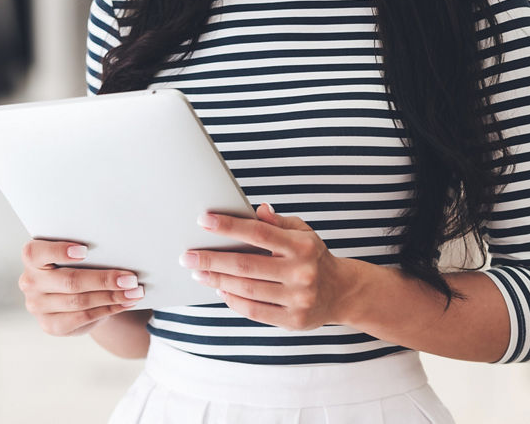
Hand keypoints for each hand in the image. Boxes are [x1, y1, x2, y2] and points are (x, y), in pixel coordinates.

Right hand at [18, 239, 145, 336]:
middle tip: (130, 278)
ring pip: (79, 301)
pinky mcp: (51, 325)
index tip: (86, 250)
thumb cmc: (76, 264)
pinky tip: (125, 303)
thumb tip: (119, 250)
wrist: (71, 293)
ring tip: (134, 292)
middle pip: (69, 280)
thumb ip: (85, 251)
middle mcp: (29, 282)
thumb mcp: (75, 254)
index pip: (37, 253)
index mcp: (32, 257)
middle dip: (103, 279)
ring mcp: (37, 306)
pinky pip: (83, 317)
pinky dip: (108, 309)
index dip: (60, 251)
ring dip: (111, 296)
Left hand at [181, 203, 356, 330]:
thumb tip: (257, 209)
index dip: (229, 226)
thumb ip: (278, 222)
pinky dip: (233, 301)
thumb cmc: (313, 256)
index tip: (203, 220)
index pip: (258, 232)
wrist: (343, 292)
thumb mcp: (302, 232)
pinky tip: (220, 291)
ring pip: (247, 290)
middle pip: (246, 265)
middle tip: (187, 256)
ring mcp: (298, 298)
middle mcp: (301, 272)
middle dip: (212, 259)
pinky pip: (255, 312)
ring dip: (217, 281)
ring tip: (198, 273)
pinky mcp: (294, 320)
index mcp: (301, 245)